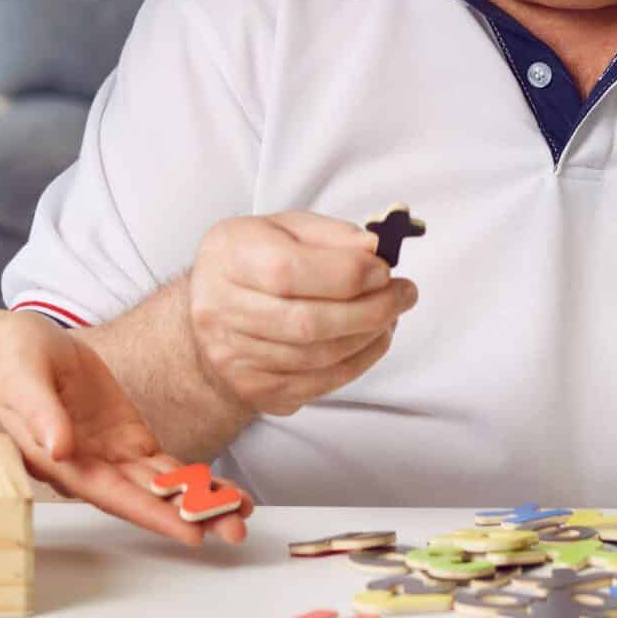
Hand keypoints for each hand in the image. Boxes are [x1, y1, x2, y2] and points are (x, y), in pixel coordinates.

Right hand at [0, 310, 252, 546]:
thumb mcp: (23, 380)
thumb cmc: (14, 363)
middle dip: (191, 516)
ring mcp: (113, 456)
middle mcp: (93, 469)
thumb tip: (59, 447)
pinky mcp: (128, 438)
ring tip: (242, 513)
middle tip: (234, 531)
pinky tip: (222, 489)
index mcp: (64, 463)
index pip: (115, 496)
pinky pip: (166, 465)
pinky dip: (194, 478)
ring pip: (163, 487)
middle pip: (148, 500)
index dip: (154, 514)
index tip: (190, 531)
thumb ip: (41, 413)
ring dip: (201, 502)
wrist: (21, 346)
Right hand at [185, 211, 416, 416]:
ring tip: (391, 315)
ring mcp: (234, 357)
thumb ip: (330, 235)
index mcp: (229, 256)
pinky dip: (356, 364)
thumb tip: (375, 250)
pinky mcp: (254, 389)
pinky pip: (317, 384)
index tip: (384, 270)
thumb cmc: (255, 261)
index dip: (347, 274)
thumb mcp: (285, 228)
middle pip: (307, 323)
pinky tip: (371, 341)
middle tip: (404, 295)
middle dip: (370, 310)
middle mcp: (220, 309)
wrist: (212, 311)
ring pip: (317, 358)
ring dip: (368, 338)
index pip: (289, 272)